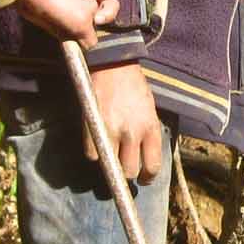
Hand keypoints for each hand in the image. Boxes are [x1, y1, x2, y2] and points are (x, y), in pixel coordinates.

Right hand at [85, 61, 163, 181]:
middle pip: (129, 171)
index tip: (143, 178)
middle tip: (124, 166)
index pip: (152, 166)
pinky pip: (91, 155)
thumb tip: (143, 157)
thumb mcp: (150, 110)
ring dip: (110, 164)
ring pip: (110, 166)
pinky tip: (98, 143)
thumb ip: (147, 133)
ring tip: (111, 155)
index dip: (147, 177)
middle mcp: (133, 132)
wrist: (114, 64)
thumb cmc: (134, 86)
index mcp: (150, 128)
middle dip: (127, 172)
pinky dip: (94, 153)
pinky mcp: (92, 127)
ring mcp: (111, 131)